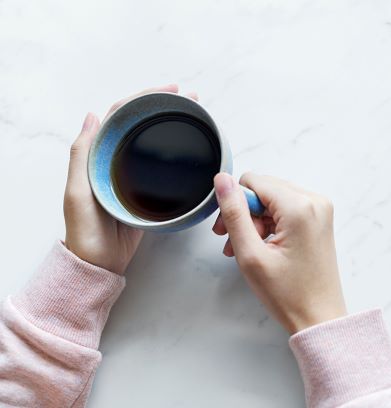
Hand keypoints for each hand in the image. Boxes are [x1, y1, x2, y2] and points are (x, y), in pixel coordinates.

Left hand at [63, 84, 198, 273]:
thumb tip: (93, 115)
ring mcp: (133, 175)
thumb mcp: (78, 191)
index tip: (170, 90)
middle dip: (165, 107)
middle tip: (191, 99)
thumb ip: (82, 155)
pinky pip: (162, 165)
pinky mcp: (148, 191)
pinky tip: (191, 149)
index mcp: (99, 155)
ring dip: (172, 126)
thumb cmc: (85, 230)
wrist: (100, 263)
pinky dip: (175, 153)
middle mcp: (116, 160)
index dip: (144, 98)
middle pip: (141, 124)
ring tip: (196, 115)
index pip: (121, 116)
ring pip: (153, 142)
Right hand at [212, 173, 346, 333]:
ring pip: (273, 199)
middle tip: (234, 242)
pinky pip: (286, 208)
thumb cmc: (289, 294)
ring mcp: (320, 210)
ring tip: (248, 249)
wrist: (319, 316)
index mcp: (300, 207)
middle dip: (245, 213)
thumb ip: (234, 213)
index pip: (254, 182)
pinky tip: (263, 246)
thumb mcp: (250, 254)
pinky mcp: (319, 219)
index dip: (235, 204)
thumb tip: (223, 181)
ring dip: (256, 220)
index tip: (228, 230)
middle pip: (264, 188)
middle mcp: (315, 201)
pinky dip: (271, 224)